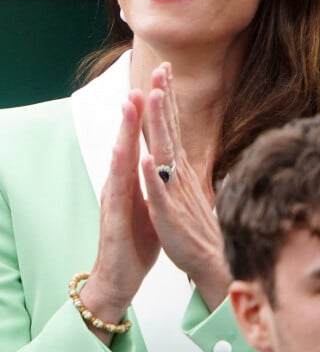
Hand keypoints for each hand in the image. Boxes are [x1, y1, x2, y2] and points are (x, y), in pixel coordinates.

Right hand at [81, 91, 160, 342]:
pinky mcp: (117, 219)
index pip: (150, 137)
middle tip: (150, 75)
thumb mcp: (155, 204)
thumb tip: (171, 162)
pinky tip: (132, 155)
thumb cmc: (138, 239)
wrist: (120, 276)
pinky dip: (129, 173)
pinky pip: (124, 193)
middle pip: (135, 139)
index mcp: (139, 178)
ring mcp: (119, 199)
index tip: (165, 81)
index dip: (157, 110)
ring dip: (129, 130)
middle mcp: (125, 182)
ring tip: (133, 101)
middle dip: (142, 107)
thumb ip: (160, 181)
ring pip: (124, 158)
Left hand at [141, 63, 231, 310]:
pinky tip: (148, 159)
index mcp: (179, 169)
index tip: (163, 71)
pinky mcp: (170, 216)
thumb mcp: (188, 192)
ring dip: (159, 125)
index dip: (166, 99)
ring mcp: (174, 193)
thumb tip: (174, 150)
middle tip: (162, 67)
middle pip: (169, 130)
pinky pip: (160, 194)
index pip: (172, 127)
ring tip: (153, 97)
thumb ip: (180, 169)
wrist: (212, 262)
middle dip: (164, 97)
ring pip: (165, 153)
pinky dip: (154, 176)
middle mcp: (178, 175)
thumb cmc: (198, 229)